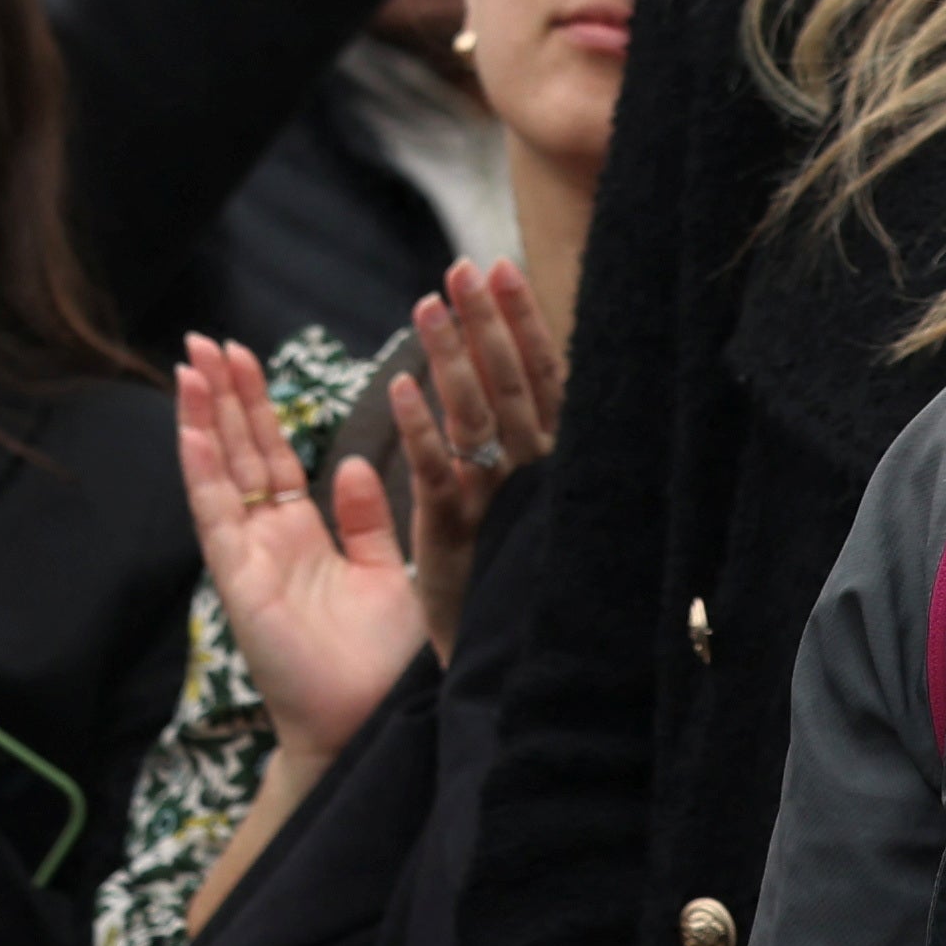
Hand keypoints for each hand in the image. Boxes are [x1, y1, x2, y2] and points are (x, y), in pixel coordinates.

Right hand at [173, 338, 421, 760]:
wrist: (376, 722)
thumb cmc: (387, 663)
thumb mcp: (388, 573)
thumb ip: (365, 520)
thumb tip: (346, 464)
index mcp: (303, 537)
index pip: (271, 456)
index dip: (257, 407)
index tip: (244, 356)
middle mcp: (267, 542)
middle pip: (238, 453)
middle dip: (223, 396)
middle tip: (204, 341)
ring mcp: (248, 559)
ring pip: (218, 473)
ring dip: (203, 418)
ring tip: (191, 364)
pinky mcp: (239, 581)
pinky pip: (216, 515)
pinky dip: (203, 470)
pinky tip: (193, 428)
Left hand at [373, 264, 565, 651]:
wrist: (515, 680)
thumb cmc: (521, 593)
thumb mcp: (524, 515)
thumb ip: (518, 457)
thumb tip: (509, 396)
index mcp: (547, 468)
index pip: (541, 380)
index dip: (519, 323)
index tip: (501, 269)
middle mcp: (532, 480)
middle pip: (512, 386)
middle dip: (488, 323)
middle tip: (464, 264)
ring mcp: (499, 508)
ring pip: (478, 419)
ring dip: (452, 358)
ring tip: (430, 302)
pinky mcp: (462, 541)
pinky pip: (440, 476)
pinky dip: (421, 431)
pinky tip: (398, 388)